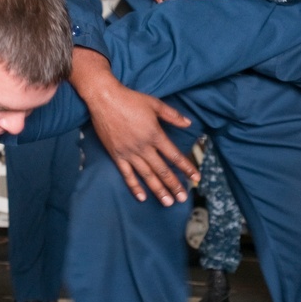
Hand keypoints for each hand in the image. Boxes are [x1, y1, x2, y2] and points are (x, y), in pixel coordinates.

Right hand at [88, 80, 198, 204]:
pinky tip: (141, 197)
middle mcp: (144, 147)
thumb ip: (172, 115)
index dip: (186, 167)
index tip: (196, 178)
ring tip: (168, 202)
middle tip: (183, 198)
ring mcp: (129, 152)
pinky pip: (126, 174)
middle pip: (162, 170)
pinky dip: (134, 186)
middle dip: (174, 185)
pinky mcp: (116, 155)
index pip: (174, 155)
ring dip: (158, 190)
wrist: (104, 99)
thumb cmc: (130, 99)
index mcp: (155, 135)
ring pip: (147, 176)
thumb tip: (188, 123)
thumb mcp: (155, 104)